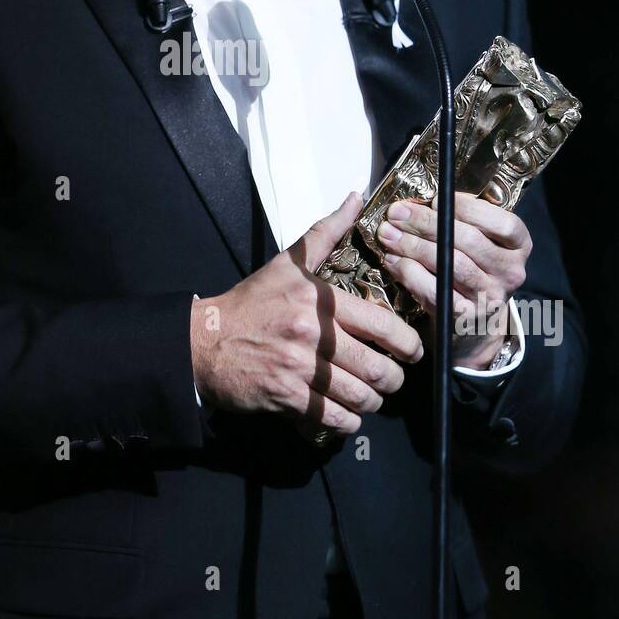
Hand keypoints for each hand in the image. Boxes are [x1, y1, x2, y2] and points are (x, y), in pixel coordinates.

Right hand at [190, 191, 423, 440]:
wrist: (204, 341)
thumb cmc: (249, 303)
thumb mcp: (286, 264)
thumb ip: (326, 233)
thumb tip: (356, 198)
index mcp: (318, 301)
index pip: (381, 325)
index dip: (408, 344)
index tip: (413, 351)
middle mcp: (312, 335)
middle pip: (376, 367)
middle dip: (394, 379)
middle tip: (394, 378)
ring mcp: (299, 368)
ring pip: (358, 396)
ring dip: (372, 402)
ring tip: (372, 397)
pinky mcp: (285, 396)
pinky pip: (332, 417)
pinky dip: (347, 420)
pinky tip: (347, 414)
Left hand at [376, 191, 531, 368]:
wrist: (475, 323)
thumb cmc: (473, 268)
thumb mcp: (480, 241)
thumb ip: (461, 220)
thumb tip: (420, 203)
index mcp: (520, 246)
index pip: (503, 223)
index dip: (468, 208)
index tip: (434, 200)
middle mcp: (511, 272)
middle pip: (469, 240)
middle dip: (427, 222)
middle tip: (396, 213)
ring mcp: (491, 297)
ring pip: (450, 263)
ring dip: (413, 245)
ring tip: (388, 234)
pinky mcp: (467, 317)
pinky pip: (434, 289)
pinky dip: (409, 272)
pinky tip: (393, 260)